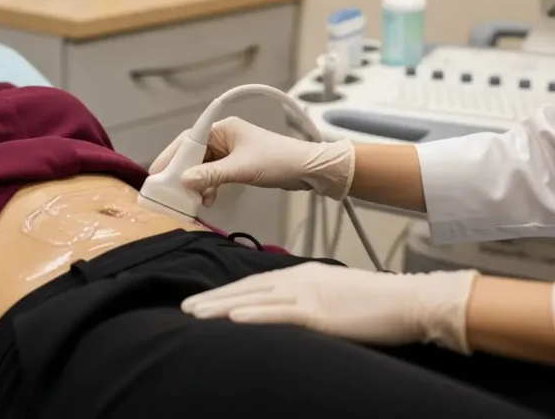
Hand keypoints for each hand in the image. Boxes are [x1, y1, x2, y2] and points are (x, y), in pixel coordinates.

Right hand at [149, 117, 354, 205]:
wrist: (310, 170)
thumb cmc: (279, 161)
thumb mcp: (242, 169)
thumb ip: (211, 175)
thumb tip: (184, 181)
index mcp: (222, 129)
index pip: (188, 140)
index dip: (171, 157)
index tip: (157, 174)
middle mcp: (223, 137)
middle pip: (193, 155)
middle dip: (182, 174)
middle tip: (169, 191)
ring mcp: (230, 151)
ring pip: (202, 167)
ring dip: (197, 183)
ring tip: (192, 199)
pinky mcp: (237, 165)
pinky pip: (214, 175)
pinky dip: (209, 186)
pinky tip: (208, 199)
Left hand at [181, 262, 479, 352]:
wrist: (407, 300)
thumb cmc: (374, 300)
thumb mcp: (332, 294)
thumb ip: (306, 298)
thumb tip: (287, 310)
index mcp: (300, 274)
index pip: (253, 283)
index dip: (225, 292)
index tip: (203, 299)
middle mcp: (297, 280)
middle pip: (246, 288)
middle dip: (214, 298)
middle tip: (185, 307)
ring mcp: (306, 295)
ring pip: (254, 299)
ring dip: (221, 306)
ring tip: (195, 314)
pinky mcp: (318, 313)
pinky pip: (279, 313)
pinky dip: (254, 314)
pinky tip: (233, 318)